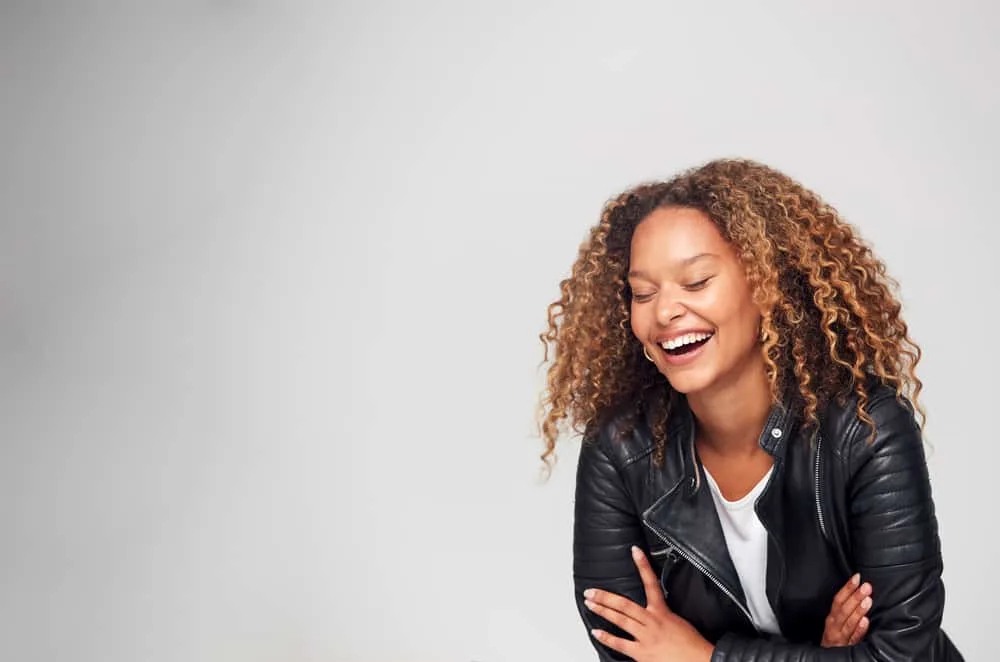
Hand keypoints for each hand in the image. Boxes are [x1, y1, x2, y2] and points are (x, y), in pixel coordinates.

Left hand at [584, 546, 713, 661]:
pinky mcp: (642, 653)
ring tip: (590, 604)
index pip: (651, 583)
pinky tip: (596, 632)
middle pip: (624, 604)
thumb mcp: (678, 621)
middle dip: (605, 596)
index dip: (643, 565)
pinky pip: (620, 644)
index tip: (635, 551)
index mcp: (662, 612)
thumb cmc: (692, 644)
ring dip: (602, 611)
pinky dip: (606, 638)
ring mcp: (645, 636)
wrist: (700, 661)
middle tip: (591, 590)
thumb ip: (662, 615)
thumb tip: (653, 611)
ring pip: (619, 620)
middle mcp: (651, 621)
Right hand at [821, 573, 872, 646]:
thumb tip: (857, 595)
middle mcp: (833, 626)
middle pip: (843, 609)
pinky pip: (854, 638)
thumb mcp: (836, 624)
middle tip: (866, 586)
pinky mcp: (847, 648)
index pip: (838, 599)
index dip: (847, 588)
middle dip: (854, 596)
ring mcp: (840, 637)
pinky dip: (859, 630)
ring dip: (858, 610)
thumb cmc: (835, 639)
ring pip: (848, 622)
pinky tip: (866, 622)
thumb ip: (845, 612)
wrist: (827, 659)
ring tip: (867, 600)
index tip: (857, 577)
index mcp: (831, 618)